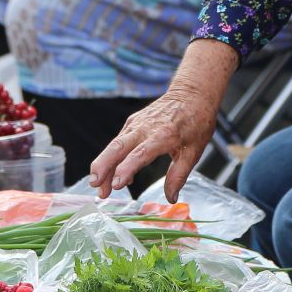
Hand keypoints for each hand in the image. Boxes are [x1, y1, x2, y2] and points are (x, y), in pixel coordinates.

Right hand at [89, 39, 236, 198]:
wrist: (192, 94)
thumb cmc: (196, 122)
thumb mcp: (194, 151)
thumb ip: (179, 175)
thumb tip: (171, 198)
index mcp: (163, 135)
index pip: (140, 153)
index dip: (126, 169)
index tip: (117, 184)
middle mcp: (145, 127)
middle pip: (118, 146)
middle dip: (103, 166)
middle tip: (95, 185)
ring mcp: (137, 123)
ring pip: (114, 144)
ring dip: (103, 165)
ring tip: (99, 186)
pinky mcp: (133, 122)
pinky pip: (119, 141)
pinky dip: (113, 158)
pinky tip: (114, 175)